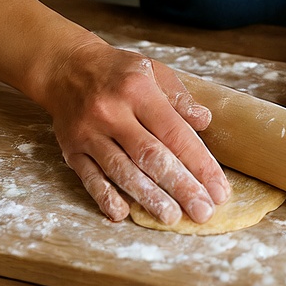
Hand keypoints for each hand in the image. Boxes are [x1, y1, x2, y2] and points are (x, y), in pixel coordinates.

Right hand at [44, 40, 230, 222]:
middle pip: (151, 156)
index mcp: (139, 91)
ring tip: (172, 217)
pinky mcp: (72, 150)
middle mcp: (113, 114)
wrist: (67, 68)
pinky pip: (90, 178)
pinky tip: (123, 213)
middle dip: (181, 186)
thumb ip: (178, 98)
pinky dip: (106, 197)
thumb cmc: (120, 70)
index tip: (217, 187)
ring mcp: (90, 134)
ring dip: (149, 198)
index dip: (199, 162)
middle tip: (202, 211)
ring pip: (122, 171)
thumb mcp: (154, 70)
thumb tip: (204, 121)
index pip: (174, 132)